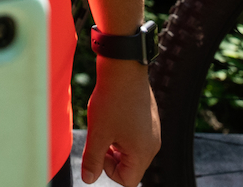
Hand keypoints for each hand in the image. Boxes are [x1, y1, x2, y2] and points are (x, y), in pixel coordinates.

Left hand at [81, 59, 159, 184]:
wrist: (124, 68)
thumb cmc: (112, 100)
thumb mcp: (98, 132)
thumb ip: (93, 159)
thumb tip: (88, 179)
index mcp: (143, 152)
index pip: (127, 180)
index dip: (108, 170)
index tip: (98, 149)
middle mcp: (153, 145)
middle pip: (130, 166)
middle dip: (111, 156)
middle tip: (100, 135)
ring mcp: (154, 131)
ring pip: (131, 150)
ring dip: (115, 142)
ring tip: (106, 123)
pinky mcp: (150, 119)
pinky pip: (136, 135)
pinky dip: (122, 131)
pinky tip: (113, 114)